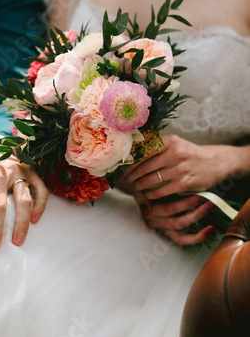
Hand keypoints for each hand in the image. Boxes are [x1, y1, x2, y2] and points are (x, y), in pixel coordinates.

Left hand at [121, 134, 247, 244]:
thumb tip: (130, 154)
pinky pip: (161, 191)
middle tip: (125, 180)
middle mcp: (175, 153)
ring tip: (135, 187)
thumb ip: (157, 147)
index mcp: (170, 141)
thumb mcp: (176, 144)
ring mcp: (180, 168)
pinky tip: (147, 195)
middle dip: (132, 175)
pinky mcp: (185, 183)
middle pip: (144, 167)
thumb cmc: (189, 154)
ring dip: (140, 186)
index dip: (129, 161)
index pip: (143, 152)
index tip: (120, 167)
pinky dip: (152, 194)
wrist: (216, 162)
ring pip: (151, 180)